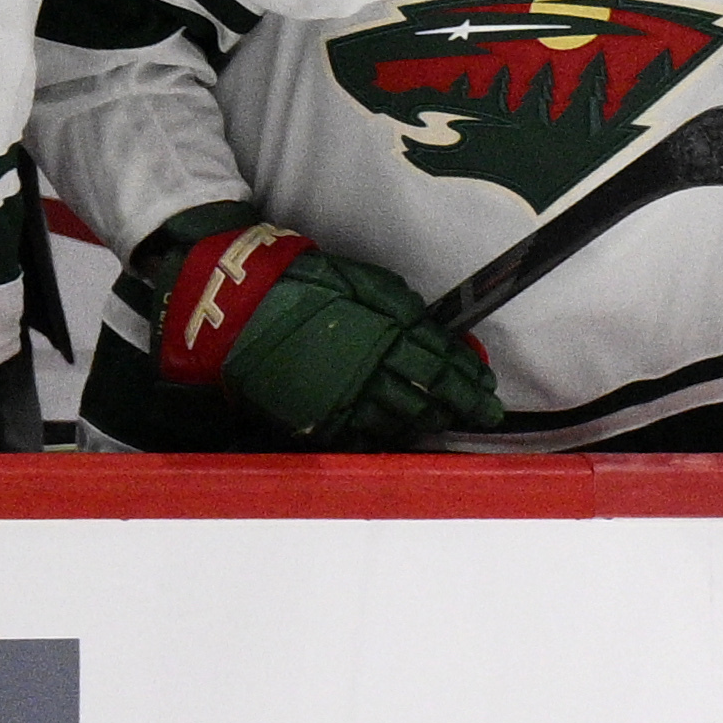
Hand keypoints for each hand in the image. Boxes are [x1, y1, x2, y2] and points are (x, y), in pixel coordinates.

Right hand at [150, 212, 500, 446]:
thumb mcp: (362, 282)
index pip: (443, 365)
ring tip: (442, 422)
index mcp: (387, 335)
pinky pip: (360, 438)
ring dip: (426, 422)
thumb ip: (405, 311)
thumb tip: (442, 334)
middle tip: (483, 414)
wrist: (235, 307)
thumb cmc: (303, 285)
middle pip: (429, 398)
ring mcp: (344, 400)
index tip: (487, 388)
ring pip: (399, 421)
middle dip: (459, 406)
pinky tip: (397, 437)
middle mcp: (372, 372)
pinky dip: (383, 439)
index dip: (469, 380)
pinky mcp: (316, 419)